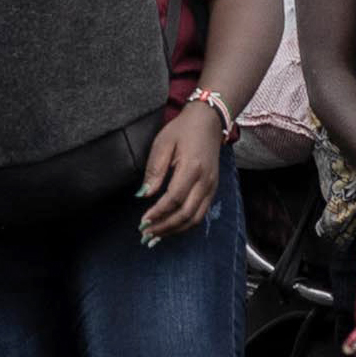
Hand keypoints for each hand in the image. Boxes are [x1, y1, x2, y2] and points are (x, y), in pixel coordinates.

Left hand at [134, 105, 224, 242]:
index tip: (142, 221)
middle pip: (185, 214)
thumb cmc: (183, 129)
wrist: (209, 121)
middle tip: (146, 234)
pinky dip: (185, 224)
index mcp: (192, 168)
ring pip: (195, 218)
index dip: (158, 213)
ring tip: (156, 236)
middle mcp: (205, 181)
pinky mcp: (213, 189)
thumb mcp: (163, 143)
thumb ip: (154, 170)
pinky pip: (200, 213)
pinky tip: (171, 227)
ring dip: (175, 230)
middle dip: (165, 227)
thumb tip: (145, 195)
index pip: (174, 199)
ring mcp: (212, 186)